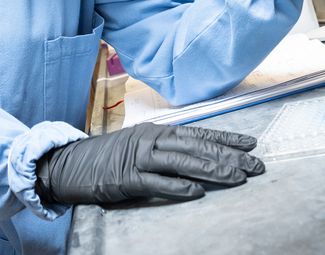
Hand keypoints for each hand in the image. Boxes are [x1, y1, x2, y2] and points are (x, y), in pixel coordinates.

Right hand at [34, 123, 264, 204]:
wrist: (68, 162)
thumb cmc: (107, 156)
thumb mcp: (140, 145)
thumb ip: (166, 149)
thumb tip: (198, 156)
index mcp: (157, 131)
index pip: (199, 133)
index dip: (227, 138)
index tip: (252, 143)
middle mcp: (151, 140)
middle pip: (196, 147)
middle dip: (229, 156)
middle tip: (256, 165)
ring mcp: (138, 158)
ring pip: (182, 162)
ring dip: (212, 170)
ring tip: (238, 177)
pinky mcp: (125, 178)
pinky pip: (156, 182)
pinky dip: (177, 187)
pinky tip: (197, 192)